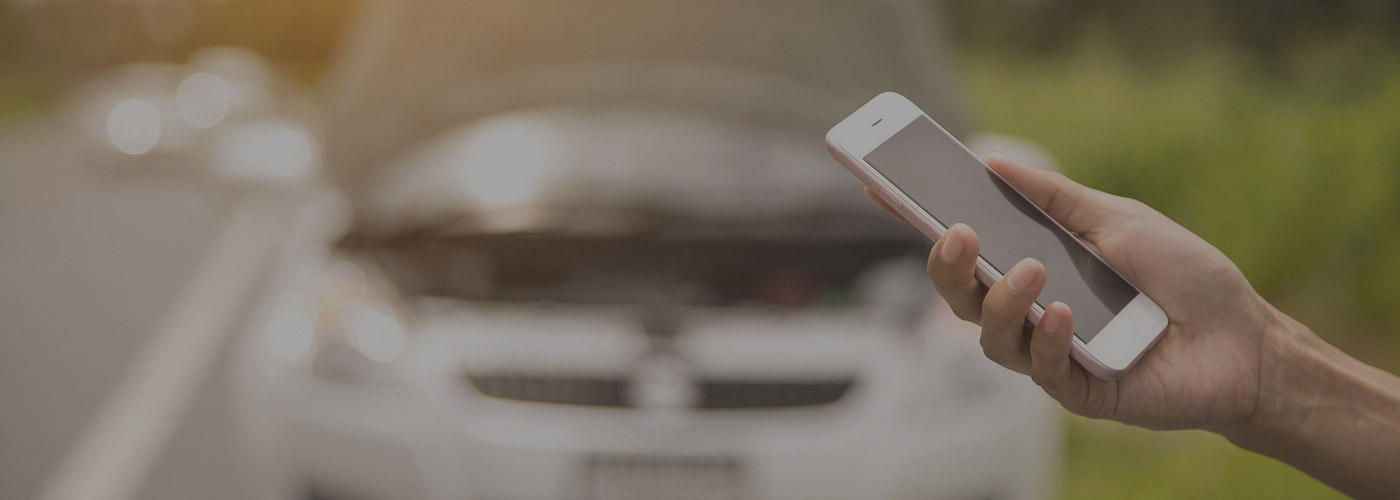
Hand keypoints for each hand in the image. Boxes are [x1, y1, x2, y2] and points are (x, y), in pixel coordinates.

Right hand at [867, 153, 1277, 431]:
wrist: (1246, 339)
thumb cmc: (1185, 278)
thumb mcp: (1119, 219)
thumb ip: (1055, 198)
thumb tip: (992, 161)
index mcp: (1034, 267)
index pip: (965, 247)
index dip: (919, 221)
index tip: (880, 188)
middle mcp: (1032, 313)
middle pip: (961, 298)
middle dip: (946, 267)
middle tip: (954, 234)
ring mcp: (1051, 355)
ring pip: (992, 339)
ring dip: (1003, 302)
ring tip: (1032, 272)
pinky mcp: (1080, 391)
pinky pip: (1042, 372)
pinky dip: (1046, 341)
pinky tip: (1065, 316)